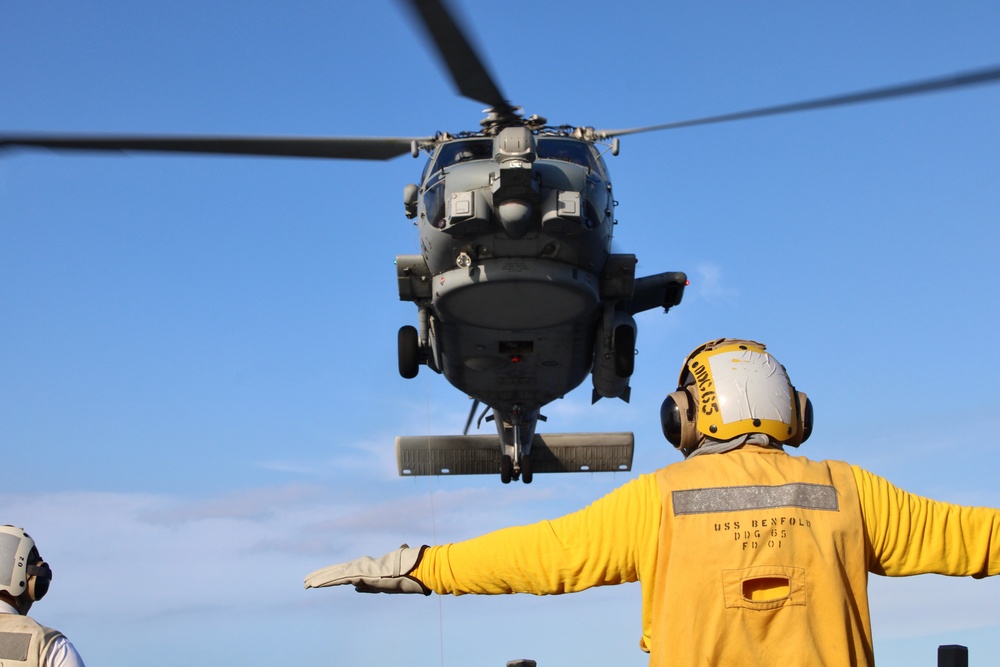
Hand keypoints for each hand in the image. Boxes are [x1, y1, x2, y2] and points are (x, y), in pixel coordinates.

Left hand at [304, 544, 429, 594]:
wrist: (407, 569)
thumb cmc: (398, 574)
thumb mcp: (380, 584)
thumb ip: (367, 585)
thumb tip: (355, 588)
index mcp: (362, 568)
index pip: (340, 572)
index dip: (328, 574)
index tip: (317, 578)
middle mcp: (356, 566)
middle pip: (333, 572)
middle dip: (319, 576)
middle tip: (305, 582)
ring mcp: (356, 569)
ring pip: (332, 575)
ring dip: (317, 579)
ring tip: (305, 584)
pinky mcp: (356, 573)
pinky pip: (337, 579)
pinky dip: (324, 581)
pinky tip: (313, 585)